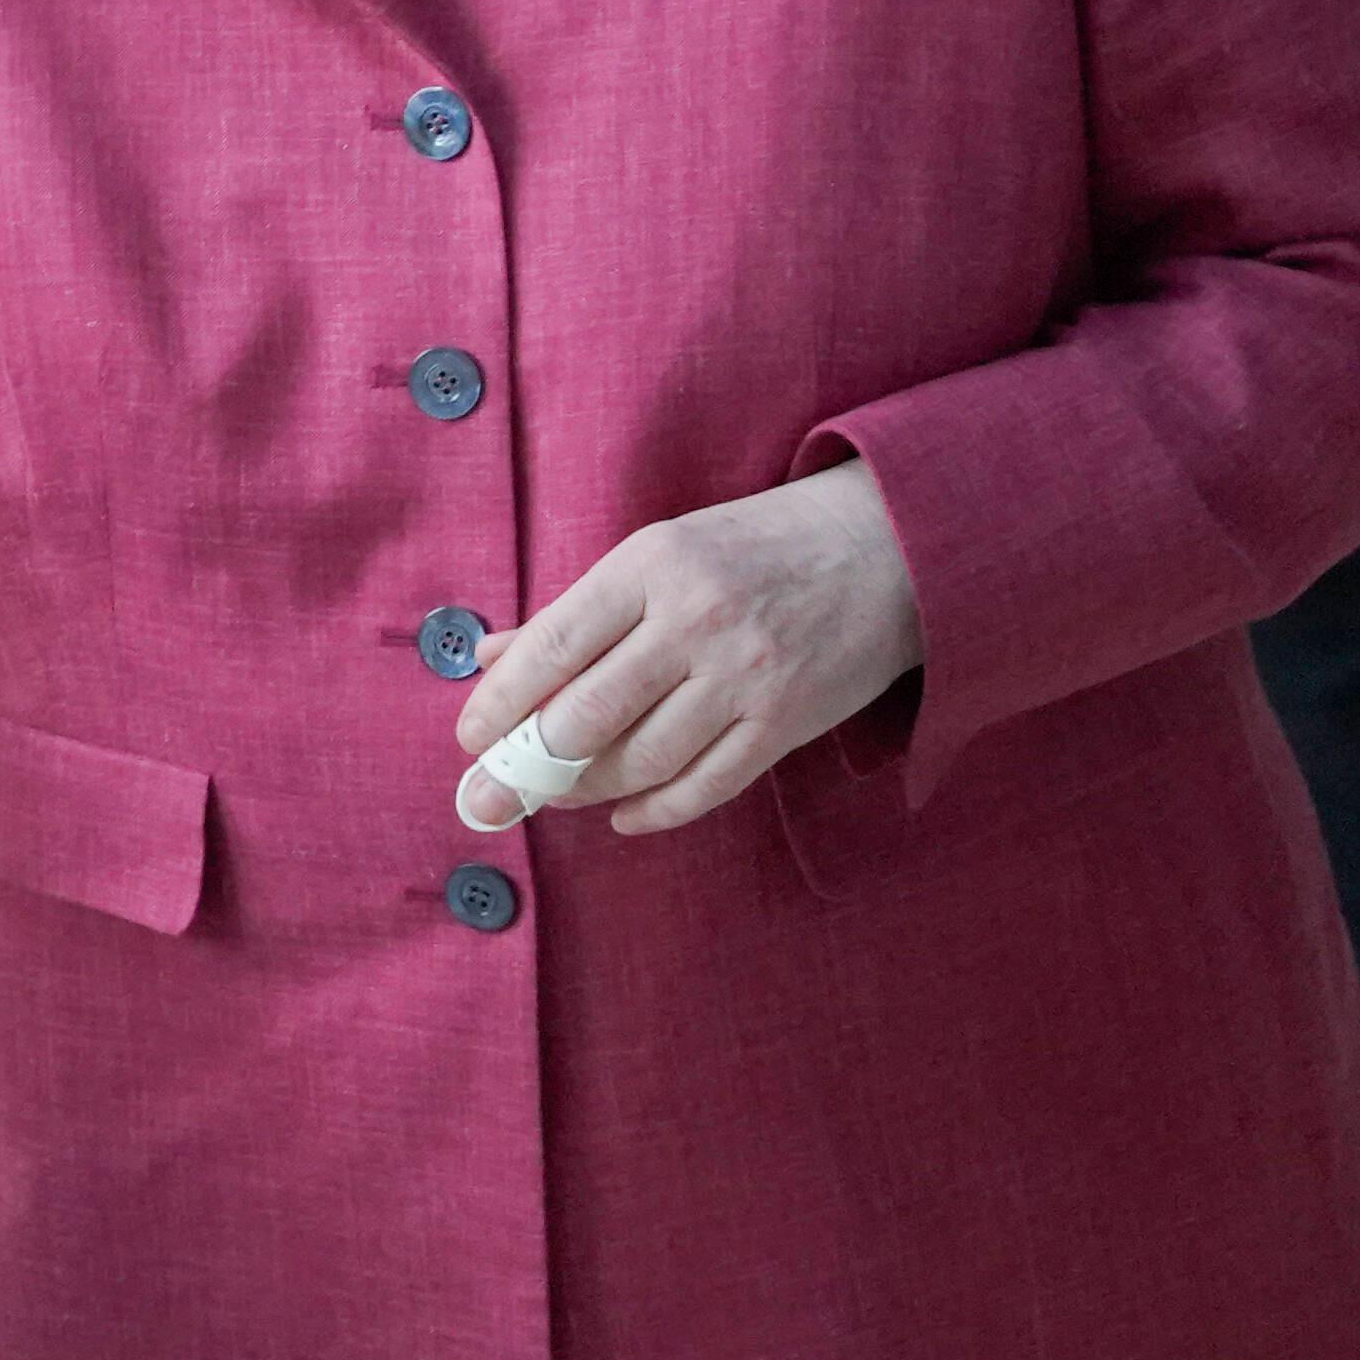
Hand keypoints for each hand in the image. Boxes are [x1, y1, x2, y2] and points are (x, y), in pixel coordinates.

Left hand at [451, 461, 921, 838]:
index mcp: (651, 566)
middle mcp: (696, 621)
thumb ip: (573, 612)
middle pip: (588, 714)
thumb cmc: (754, 548)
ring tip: (561, 792)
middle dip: (529, 764)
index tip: (470, 738)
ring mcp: (746, 675)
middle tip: (497, 790)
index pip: (552, 645)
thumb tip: (489, 659)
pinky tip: (623, 814)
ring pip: (641, 760)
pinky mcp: (787, 722)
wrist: (890, 546)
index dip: (499, 702)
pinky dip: (654, 812)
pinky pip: (705, 788)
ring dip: (587, 789)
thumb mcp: (658, 554)